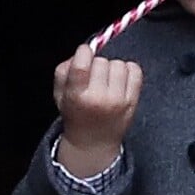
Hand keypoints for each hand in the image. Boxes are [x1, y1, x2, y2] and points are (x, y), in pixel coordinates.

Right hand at [53, 44, 142, 176]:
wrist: (93, 143)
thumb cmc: (75, 113)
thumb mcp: (59, 95)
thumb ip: (64, 70)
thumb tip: (84, 50)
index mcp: (76, 97)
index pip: (81, 65)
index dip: (84, 52)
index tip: (84, 53)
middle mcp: (99, 99)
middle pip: (101, 61)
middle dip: (96, 64)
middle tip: (93, 77)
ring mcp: (118, 100)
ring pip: (119, 64)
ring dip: (112, 68)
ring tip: (106, 80)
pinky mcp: (133, 100)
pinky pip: (135, 70)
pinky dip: (128, 70)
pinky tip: (120, 80)